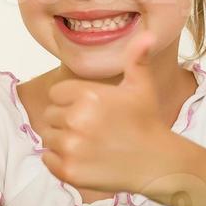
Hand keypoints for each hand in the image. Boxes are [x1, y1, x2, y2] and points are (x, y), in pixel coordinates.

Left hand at [40, 32, 180, 192]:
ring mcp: (71, 147)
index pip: (56, 94)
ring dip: (63, 141)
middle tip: (94, 129)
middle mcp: (76, 119)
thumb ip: (136, 59)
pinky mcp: (68, 171)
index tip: (91, 110)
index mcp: (88, 95)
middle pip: (51, 116)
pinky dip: (59, 160)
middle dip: (67, 121)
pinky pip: (47, 159)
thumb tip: (147, 35)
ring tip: (90, 144)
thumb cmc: (147, 122)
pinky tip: (83, 159)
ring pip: (48, 138)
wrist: (158, 163)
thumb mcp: (142, 86)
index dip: (71, 102)